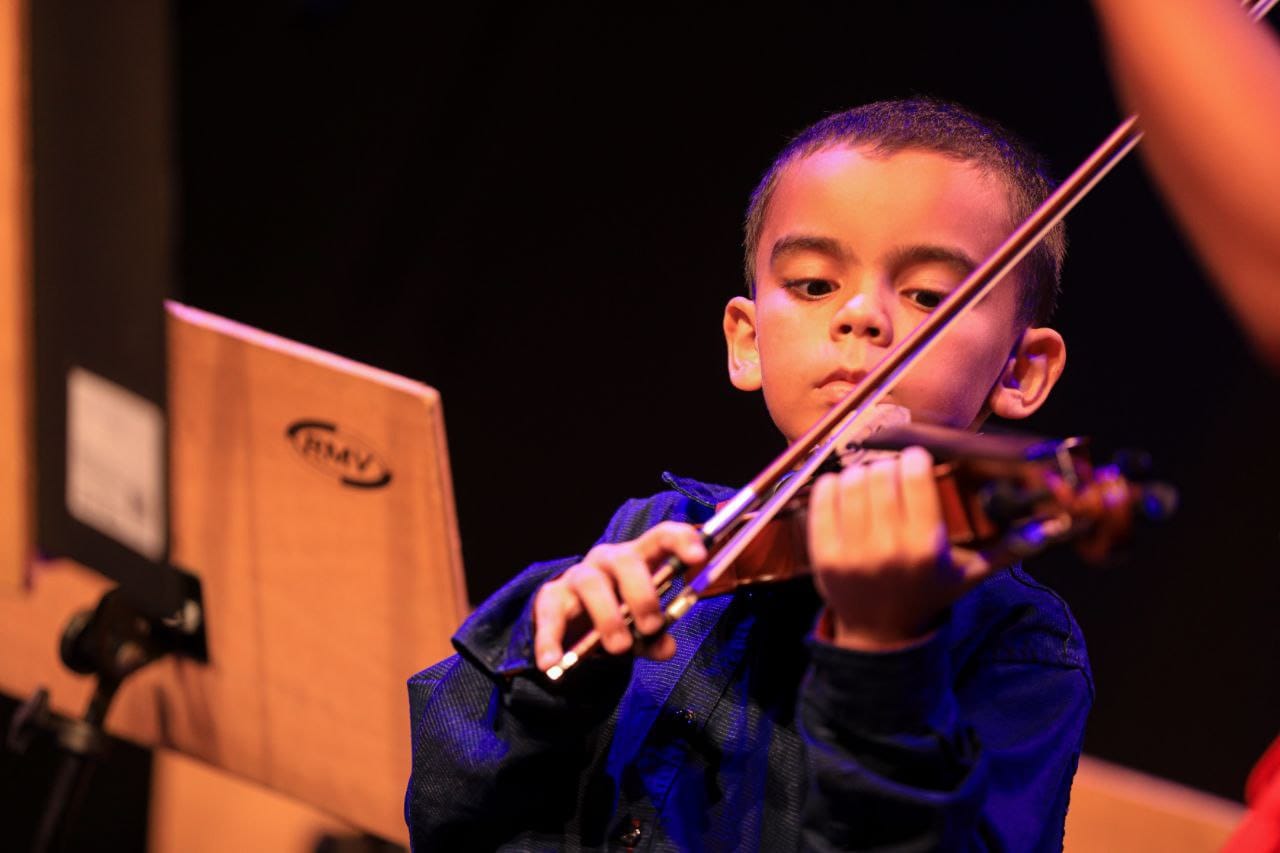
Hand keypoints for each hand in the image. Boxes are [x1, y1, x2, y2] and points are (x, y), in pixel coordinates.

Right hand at [533, 521, 706, 671]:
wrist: (572, 628)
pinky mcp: (550, 597)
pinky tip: (552, 663)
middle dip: (641, 594)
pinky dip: (550, 640)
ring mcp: (577, 576)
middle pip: (625, 561)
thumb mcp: (640, 630)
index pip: (661, 537)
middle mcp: (608, 560)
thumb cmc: (617, 619)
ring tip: (619, 648)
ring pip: (591, 584)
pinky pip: (550, 614)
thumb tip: (666, 647)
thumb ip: (654, 637)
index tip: (699, 556)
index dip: (681, 541)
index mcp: (639, 560)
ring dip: (608, 617)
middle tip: (651, 627)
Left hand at [807, 446, 991, 650]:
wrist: (882, 635)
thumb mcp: (970, 574)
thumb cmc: (929, 594)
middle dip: (888, 467)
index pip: (916, 476)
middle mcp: (888, 549)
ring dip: (861, 474)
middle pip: (881, 474)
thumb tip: (1048, 525)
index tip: (916, 459)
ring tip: (871, 482)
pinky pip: (822, 501)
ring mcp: (852, 554)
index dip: (915, 459)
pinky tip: (843, 489)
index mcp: (926, 548)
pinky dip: (831, 487)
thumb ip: (1008, 547)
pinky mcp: (825, 556)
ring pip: (851, 481)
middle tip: (893, 473)